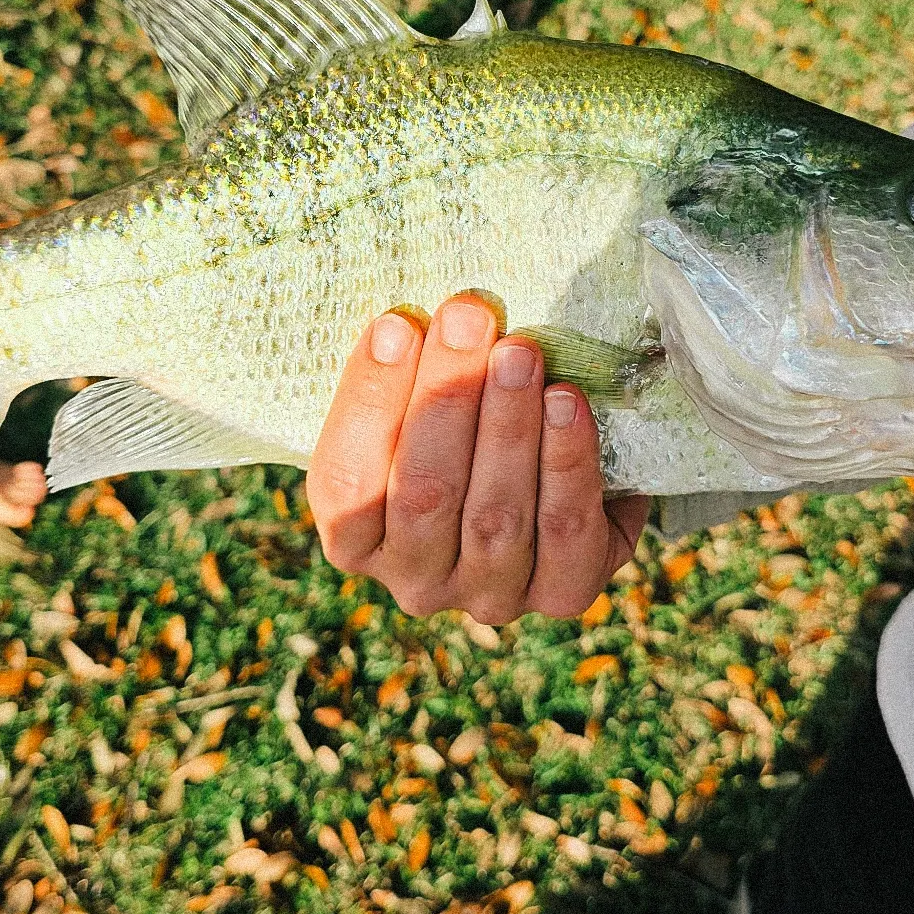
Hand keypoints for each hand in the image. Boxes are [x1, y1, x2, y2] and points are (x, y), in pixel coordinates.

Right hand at [306, 294, 649, 624]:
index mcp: (357, 542)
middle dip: (446, 396)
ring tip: (520, 351)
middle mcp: (415, 582)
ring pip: (494, 513)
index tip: (397, 327)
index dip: (368, 401)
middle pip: (423, 495)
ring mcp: (489, 596)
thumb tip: (417, 322)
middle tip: (468, 318)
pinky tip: (568, 402)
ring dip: (508, 424)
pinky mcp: (562, 594)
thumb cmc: (469, 437)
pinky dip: (567, 461)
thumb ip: (410, 387)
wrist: (563, 491)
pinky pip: (564, 529)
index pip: (345, 482)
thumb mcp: (421, 419)